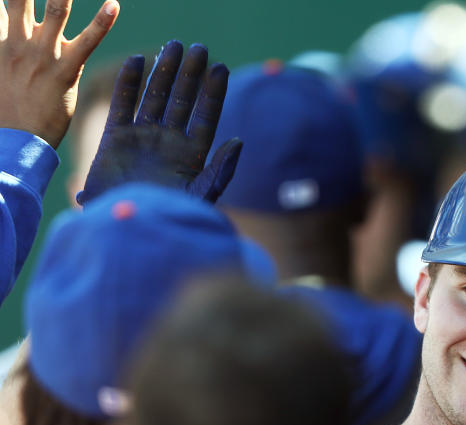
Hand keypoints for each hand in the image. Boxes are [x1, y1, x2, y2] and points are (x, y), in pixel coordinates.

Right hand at [0, 0, 119, 147]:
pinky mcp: (63, 71)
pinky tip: (114, 4)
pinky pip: (86, 41)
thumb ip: (3, 45)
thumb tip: (8, 30)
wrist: (9, 144)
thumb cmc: (4, 111)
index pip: (0, 3)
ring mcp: (39, 54)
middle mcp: (14, 39)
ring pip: (53, 9)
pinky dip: (101, 22)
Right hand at [77, 40, 241, 204]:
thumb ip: (220, 170)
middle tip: (198, 48)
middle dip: (191, 75)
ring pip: (156, 96)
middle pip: (183, 100)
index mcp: (193, 154)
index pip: (207, 116)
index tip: (220, 68)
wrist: (126, 226)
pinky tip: (137, 60)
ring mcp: (143, 137)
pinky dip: (129, 83)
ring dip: (164, 72)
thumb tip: (238, 141)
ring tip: (174, 46)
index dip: (214, 92)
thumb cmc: (168, 216)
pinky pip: (123, 104)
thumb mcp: (200, 196)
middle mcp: (169, 141)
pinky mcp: (115, 138)